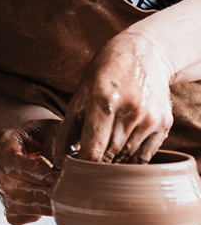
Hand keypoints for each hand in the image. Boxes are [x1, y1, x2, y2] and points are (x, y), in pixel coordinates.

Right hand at [0, 118, 61, 224]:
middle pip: (9, 184)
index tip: (58, 178)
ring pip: (12, 202)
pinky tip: (50, 207)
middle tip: (65, 195)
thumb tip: (64, 164)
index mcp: (0, 141)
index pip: (11, 161)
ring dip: (39, 206)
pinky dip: (34, 214)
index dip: (35, 173)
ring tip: (63, 204)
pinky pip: (15, 215)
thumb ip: (60, 143)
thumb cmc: (49, 135)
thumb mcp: (57, 130)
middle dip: (39, 192)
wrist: (42, 144)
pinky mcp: (4, 201)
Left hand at [47, 32, 172, 165]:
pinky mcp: (164, 124)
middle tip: (86, 167)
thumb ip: (70, 127)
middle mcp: (131, 112)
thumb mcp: (81, 93)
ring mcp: (151, 119)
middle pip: (110, 156)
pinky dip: (132, 158)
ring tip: (104, 152)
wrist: (146, 53)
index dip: (82, 166)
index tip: (74, 172)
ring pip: (128, 158)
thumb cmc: (106, 72)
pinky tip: (122, 148)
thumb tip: (60, 159)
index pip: (93, 150)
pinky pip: (146, 155)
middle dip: (96, 164)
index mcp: (104, 103)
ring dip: (114, 162)